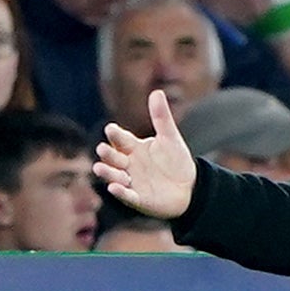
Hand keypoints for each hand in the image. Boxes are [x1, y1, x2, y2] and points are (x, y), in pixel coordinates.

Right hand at [95, 90, 195, 218]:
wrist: (190, 187)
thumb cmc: (176, 161)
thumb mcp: (170, 138)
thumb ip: (161, 117)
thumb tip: (157, 92)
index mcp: (133, 147)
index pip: (120, 138)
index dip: (115, 134)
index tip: (111, 129)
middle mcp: (128, 164)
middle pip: (112, 157)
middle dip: (107, 154)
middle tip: (103, 149)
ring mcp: (131, 181)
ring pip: (113, 176)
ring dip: (106, 172)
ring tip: (99, 168)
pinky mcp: (138, 198)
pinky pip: (126, 195)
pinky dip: (119, 192)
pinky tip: (114, 188)